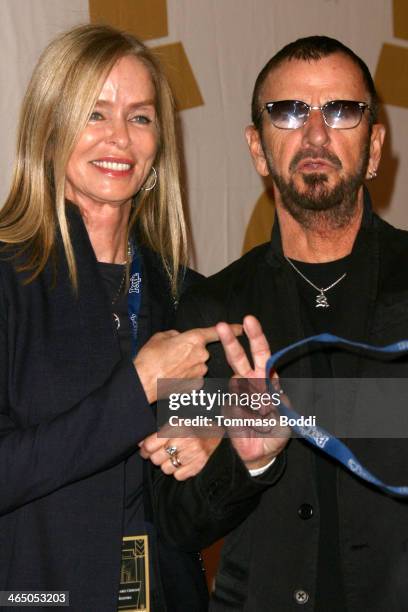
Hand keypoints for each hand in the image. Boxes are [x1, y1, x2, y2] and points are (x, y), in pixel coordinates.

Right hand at [134, 325, 240, 403]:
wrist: (144, 382)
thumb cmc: (149, 358)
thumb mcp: (160, 337)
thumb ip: (175, 335)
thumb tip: (179, 338)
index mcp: (193, 339)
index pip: (215, 332)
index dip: (230, 328)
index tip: (240, 327)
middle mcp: (201, 355)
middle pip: (201, 351)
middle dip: (191, 352)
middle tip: (173, 356)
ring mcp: (200, 371)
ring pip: (198, 365)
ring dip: (188, 365)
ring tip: (170, 368)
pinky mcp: (196, 385)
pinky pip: (195, 377)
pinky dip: (186, 377)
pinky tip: (173, 377)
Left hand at [139, 429, 220, 479]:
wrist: (219, 432)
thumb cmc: (194, 425)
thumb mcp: (177, 422)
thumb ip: (159, 432)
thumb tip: (141, 444)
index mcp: (176, 426)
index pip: (149, 445)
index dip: (145, 449)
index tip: (145, 449)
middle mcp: (183, 440)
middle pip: (155, 459)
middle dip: (156, 456)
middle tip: (160, 453)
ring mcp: (192, 455)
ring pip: (165, 469)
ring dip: (167, 464)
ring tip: (173, 456)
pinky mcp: (198, 466)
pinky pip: (178, 476)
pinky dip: (178, 471)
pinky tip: (183, 462)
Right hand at [216, 315, 289, 469]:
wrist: (260, 454)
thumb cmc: (275, 433)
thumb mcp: (286, 416)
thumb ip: (277, 401)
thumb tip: (263, 393)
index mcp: (267, 379)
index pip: (261, 353)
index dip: (256, 337)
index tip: (249, 320)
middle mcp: (250, 383)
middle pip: (238, 358)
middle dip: (230, 342)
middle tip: (221, 326)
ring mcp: (237, 395)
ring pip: (237, 385)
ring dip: (253, 402)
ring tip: (263, 419)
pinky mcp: (227, 408)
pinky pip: (234, 405)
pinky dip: (246, 416)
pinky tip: (251, 425)